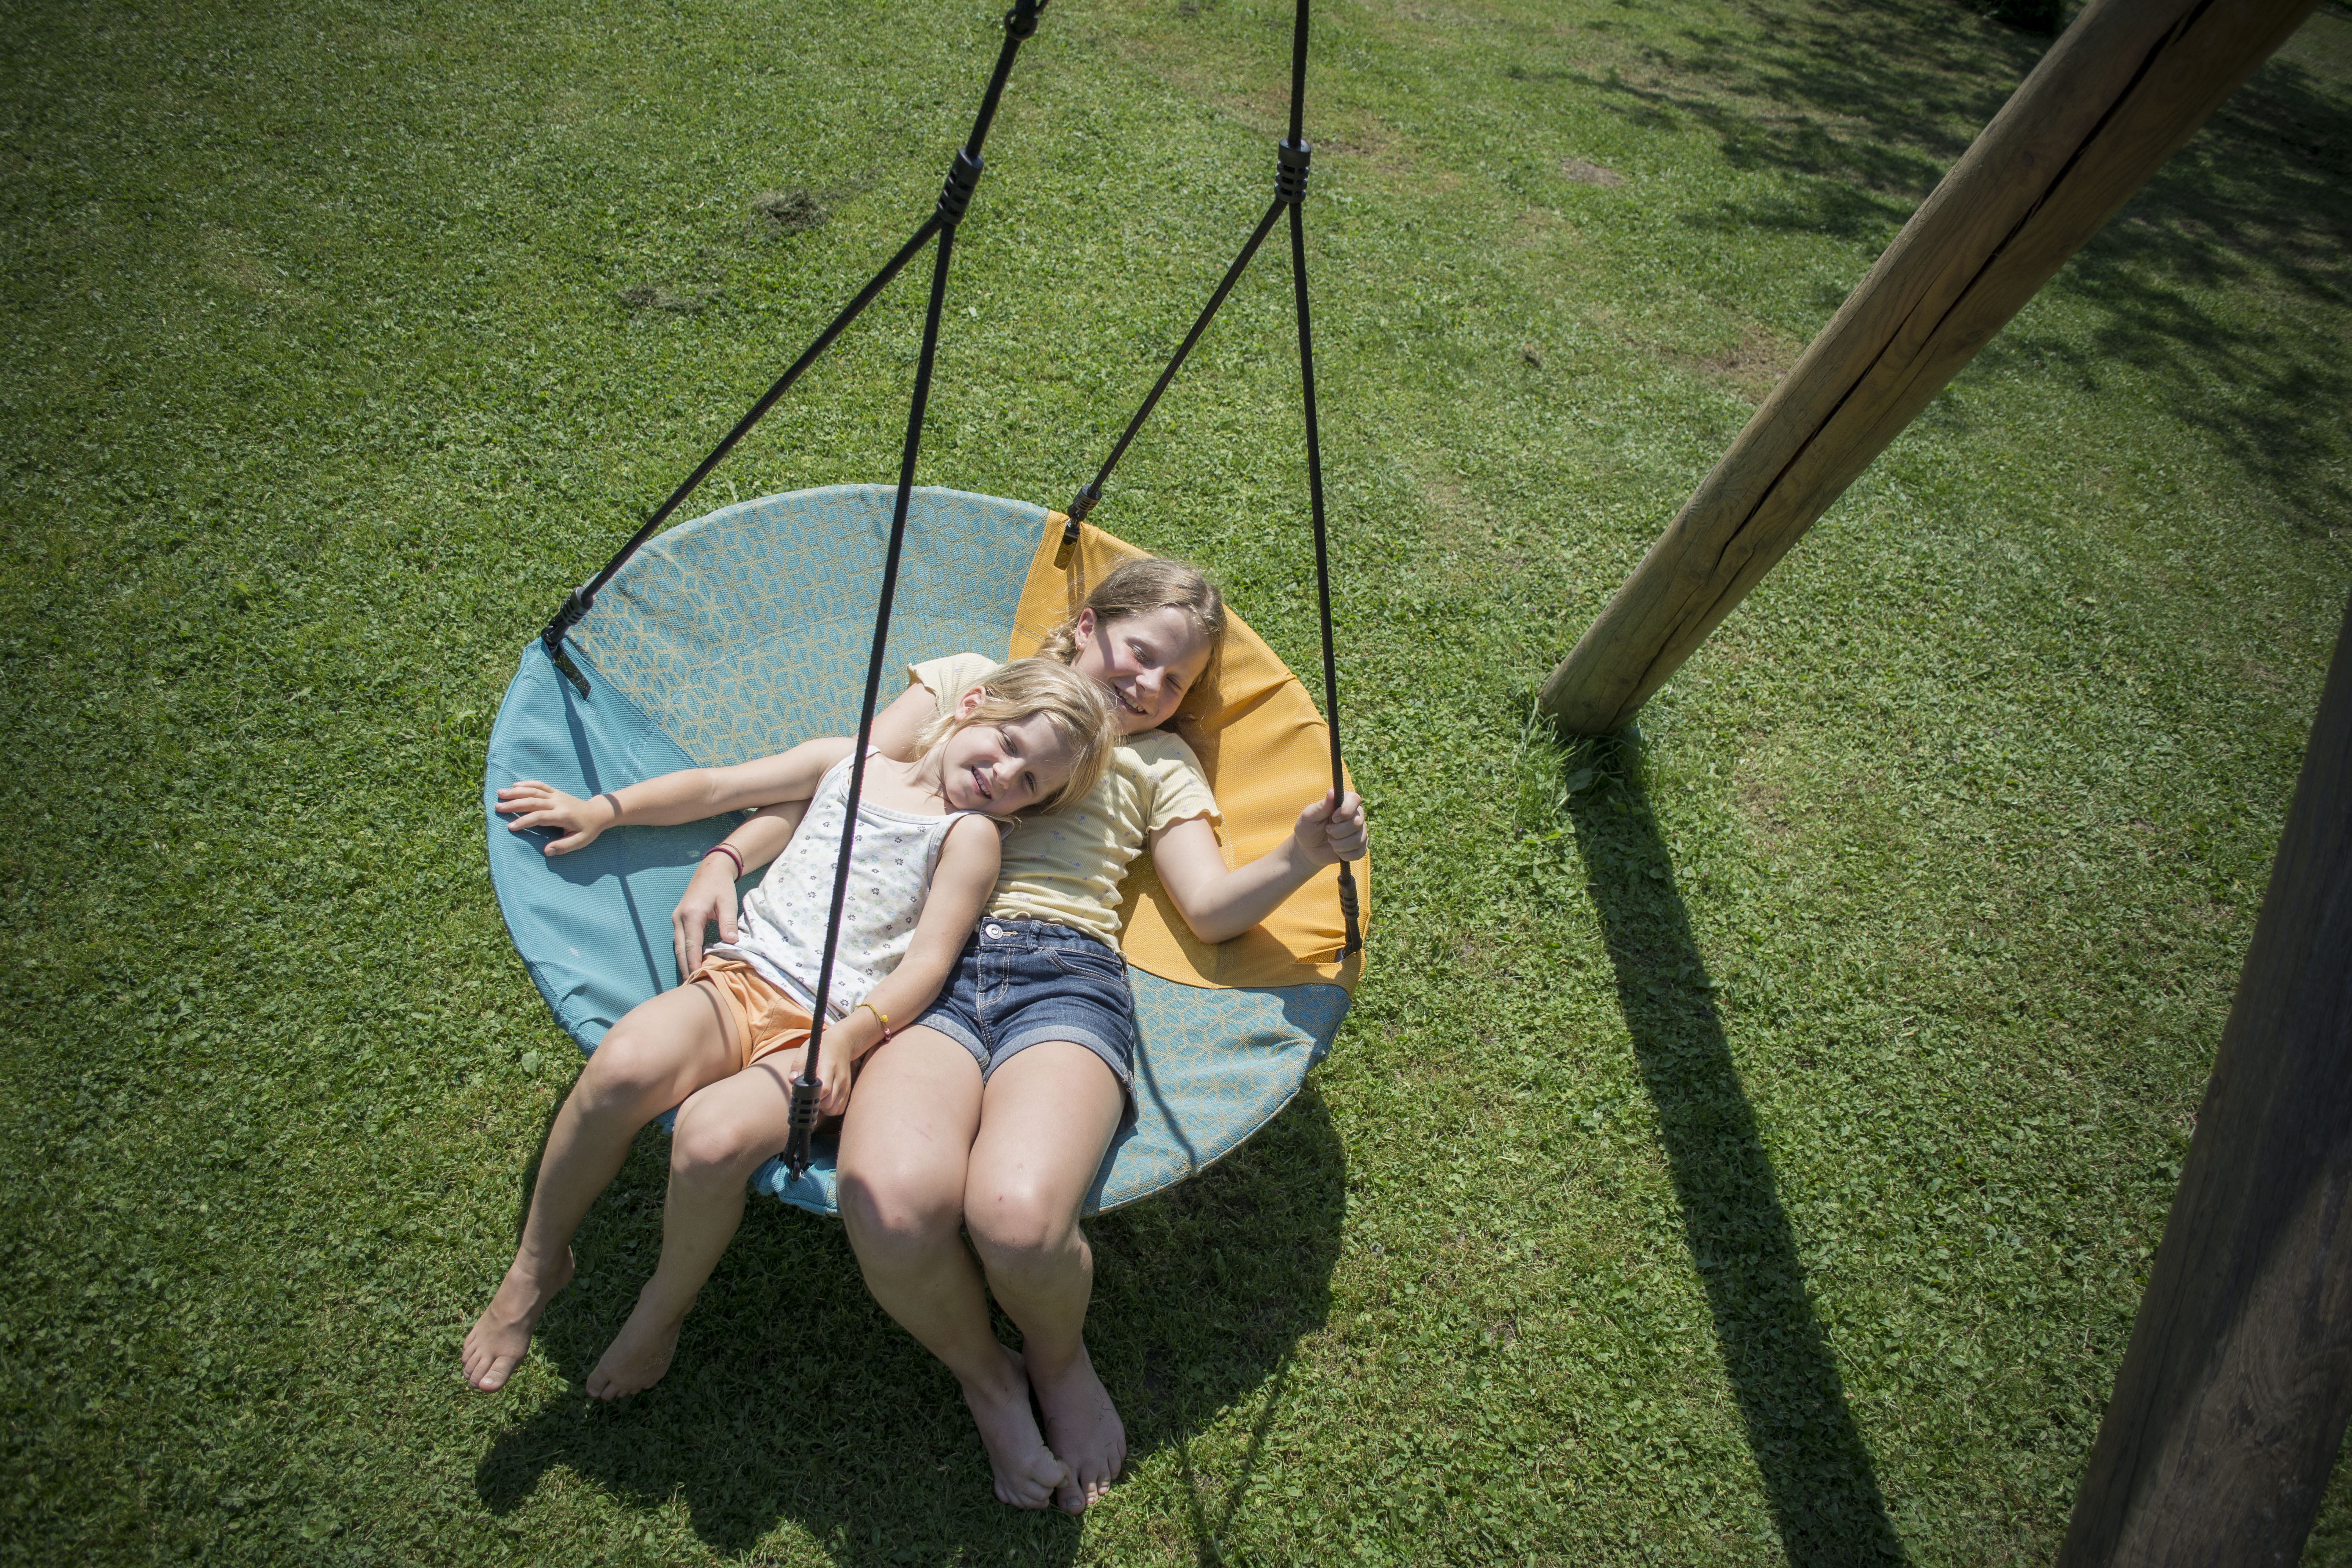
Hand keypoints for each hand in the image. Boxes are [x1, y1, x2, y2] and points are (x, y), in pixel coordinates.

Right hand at [495, 780, 616, 854]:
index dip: (525, 821)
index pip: (540, 817)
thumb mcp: (580, 841)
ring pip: (534, 791)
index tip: (510, 827)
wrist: (598, 812)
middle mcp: (558, 803)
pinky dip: (528, 784)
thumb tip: (546, 851)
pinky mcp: (555, 792)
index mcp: (562, 816)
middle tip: (497, 807)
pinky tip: (515, 785)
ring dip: (516, 792)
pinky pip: (540, 785)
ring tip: (500, 793)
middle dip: (514, 804)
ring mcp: (556, 795)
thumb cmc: (588, 829)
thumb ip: (563, 847)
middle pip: (533, 801)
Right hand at [672, 853, 741, 979]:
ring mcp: (677, 919)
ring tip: (691, 981)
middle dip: (685, 968)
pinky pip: (680, 941)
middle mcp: (679, 918)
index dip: (693, 963)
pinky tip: (691, 965)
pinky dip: (684, 954)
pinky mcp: (679, 920)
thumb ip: (728, 923)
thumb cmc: (721, 886)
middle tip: (691, 988)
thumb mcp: (727, 903)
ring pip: (678, 947)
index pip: (691, 945)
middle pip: (680, 950)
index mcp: (691, 915)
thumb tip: (731, 942)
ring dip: (683, 963)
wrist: (711, 869)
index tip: (698, 979)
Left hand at [763, 1025, 857, 1117]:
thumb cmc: (821, 1047)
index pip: (824, 1089)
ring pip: (835, 1109)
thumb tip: (792, 1079)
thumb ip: (798, 1065)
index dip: (813, 1096)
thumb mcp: (806, 1050)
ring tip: (817, 1099)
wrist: (842, 1043)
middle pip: (829, 1103)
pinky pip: (840, 1108)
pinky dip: (832, 1109)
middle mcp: (839, 1078)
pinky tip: (825, 1100)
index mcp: (829, 1067)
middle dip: (816, 1104)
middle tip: (809, 1096)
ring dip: (824, 1108)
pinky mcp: (848, 1090)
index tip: (805, 1093)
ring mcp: (845, 1085)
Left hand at [1293, 789, 1367, 865]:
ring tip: (1330, 841)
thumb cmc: (1307, 829)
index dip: (1346, 810)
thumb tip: (1332, 792)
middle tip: (1327, 831)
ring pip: (1358, 839)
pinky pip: (1359, 852)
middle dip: (1338, 831)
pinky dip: (1345, 854)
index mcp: (1343, 803)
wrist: (1308, 849)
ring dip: (1339, 845)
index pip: (1355, 799)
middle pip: (1357, 822)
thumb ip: (1321, 806)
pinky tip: (1337, 851)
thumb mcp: (1309, 816)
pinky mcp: (1360, 846)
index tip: (1333, 818)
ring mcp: (1360, 831)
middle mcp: (1355, 815)